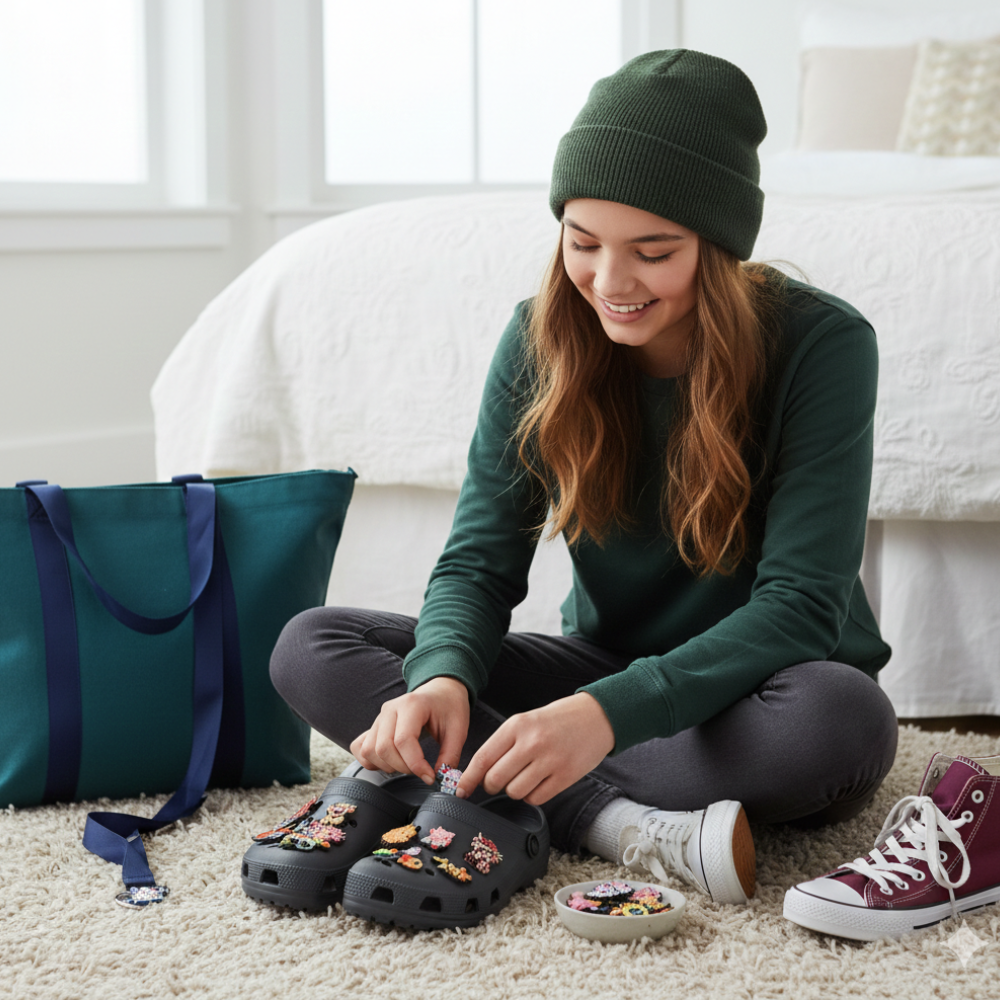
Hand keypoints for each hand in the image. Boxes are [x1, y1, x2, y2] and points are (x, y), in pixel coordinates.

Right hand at [350, 676, 469, 784]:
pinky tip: (390, 762)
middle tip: (421, 771)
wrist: (439, 692)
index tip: (430, 777)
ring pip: (370, 750)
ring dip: (388, 766)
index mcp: (411, 704)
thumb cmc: (448, 707)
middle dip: (403, 767)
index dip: (415, 764)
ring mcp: (379, 717)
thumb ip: (450, 755)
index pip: (403, 740)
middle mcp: (390, 709)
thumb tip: (440, 779)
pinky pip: (360, 748)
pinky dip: (371, 761)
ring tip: (408, 764)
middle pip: (383, 748)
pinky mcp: (373, 726)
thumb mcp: (458, 729)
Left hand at [456, 693, 614, 805]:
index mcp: (517, 726)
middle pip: (496, 779)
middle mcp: (532, 742)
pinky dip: (533, 795)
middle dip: (492, 786)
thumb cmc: (556, 720)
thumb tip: (479, 772)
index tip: (461, 790)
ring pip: (515, 792)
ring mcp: (550, 760)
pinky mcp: (565, 776)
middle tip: (498, 782)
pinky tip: (540, 781)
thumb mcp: (526, 721)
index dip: (468, 778)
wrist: (595, 716)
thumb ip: (504, 744)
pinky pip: (536, 798)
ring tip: (525, 777)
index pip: (483, 758)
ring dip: (514, 791)